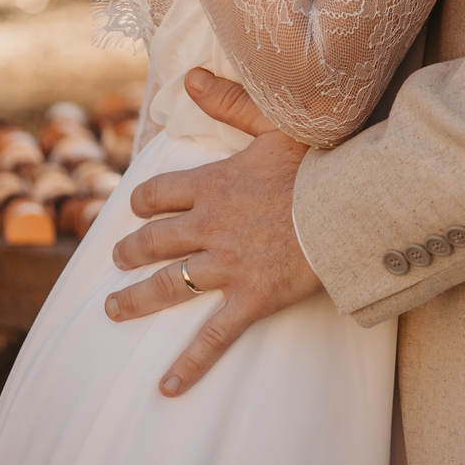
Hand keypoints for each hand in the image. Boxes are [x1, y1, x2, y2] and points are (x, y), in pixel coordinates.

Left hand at [106, 68, 320, 396]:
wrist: (351, 202)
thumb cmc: (318, 159)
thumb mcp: (274, 122)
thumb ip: (229, 100)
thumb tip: (191, 78)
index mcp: (213, 184)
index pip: (158, 195)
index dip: (142, 203)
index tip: (135, 210)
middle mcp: (210, 226)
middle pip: (154, 242)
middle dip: (130, 251)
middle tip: (118, 258)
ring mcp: (227, 265)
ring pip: (168, 286)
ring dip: (135, 299)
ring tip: (114, 308)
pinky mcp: (250, 297)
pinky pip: (212, 337)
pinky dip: (188, 365)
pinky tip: (166, 387)